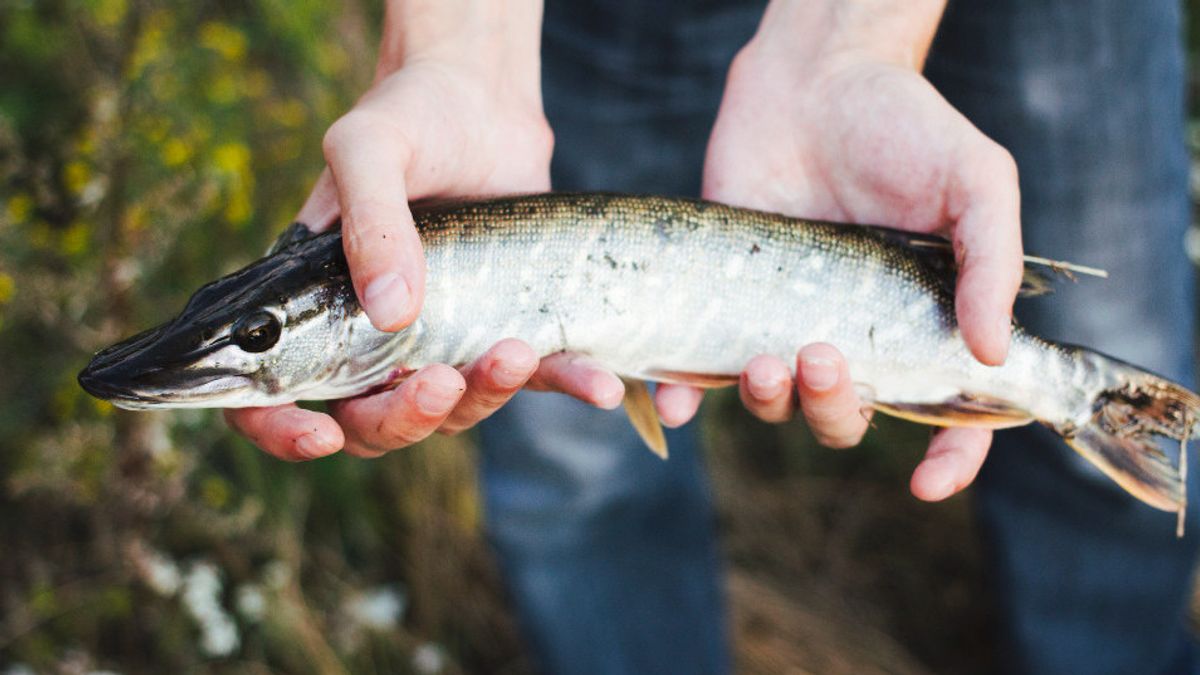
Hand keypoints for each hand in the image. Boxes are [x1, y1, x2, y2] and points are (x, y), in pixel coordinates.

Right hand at [225, 4, 624, 458]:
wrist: (483, 98)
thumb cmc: (408, 115)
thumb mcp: (370, 151)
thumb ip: (369, 224)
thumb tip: (393, 314)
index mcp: (313, 306)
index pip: (273, 393)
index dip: (284, 429)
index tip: (320, 434)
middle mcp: (373, 335)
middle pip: (371, 421)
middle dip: (403, 418)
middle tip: (440, 381)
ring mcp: (443, 338)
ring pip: (451, 412)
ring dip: (482, 398)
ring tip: (515, 351)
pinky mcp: (506, 325)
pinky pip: (534, 375)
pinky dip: (567, 384)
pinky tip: (601, 386)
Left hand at [694, 6, 1022, 500]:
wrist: (813, 78)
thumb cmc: (905, 124)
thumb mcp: (976, 180)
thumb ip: (990, 262)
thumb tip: (991, 352)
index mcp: (920, 322)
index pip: (946, 412)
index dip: (948, 455)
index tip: (928, 480)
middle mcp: (853, 334)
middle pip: (847, 417)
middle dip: (835, 408)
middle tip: (822, 354)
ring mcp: (786, 320)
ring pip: (777, 403)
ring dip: (770, 402)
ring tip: (765, 357)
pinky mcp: (726, 300)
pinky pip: (702, 368)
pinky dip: (685, 395)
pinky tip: (676, 398)